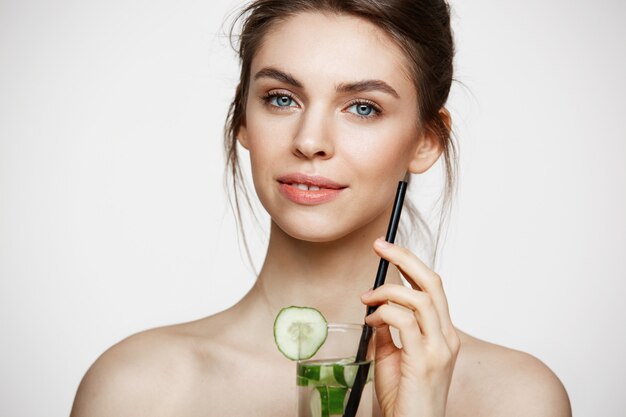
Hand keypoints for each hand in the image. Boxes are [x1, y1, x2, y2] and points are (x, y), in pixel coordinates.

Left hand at [361, 238, 459, 416]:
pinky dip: (383, 314)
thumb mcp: (393, 358)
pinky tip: (371, 323)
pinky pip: (403, 322)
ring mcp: (439, 348)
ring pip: (419, 298)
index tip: (388, 250)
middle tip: (379, 246)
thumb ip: (389, 333)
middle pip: (432, 283)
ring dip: (387, 291)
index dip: (411, 263)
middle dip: (404, 258)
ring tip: (366, 299)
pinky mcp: (425, 361)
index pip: (433, 288)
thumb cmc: (404, 399)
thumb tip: (376, 311)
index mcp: (443, 334)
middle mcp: (446, 337)